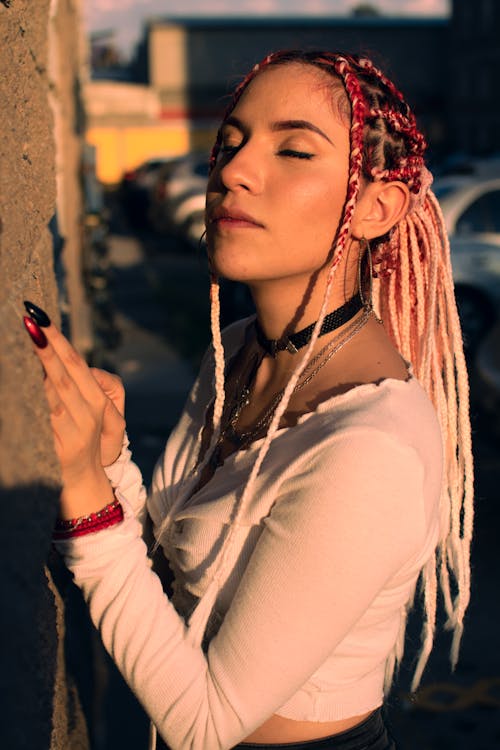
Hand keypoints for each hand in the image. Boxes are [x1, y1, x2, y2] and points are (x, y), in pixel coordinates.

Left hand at [23, 309, 125, 513]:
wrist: (83, 482)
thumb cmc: (80, 438)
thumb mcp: (87, 410)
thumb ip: (72, 384)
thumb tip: (47, 352)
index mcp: (97, 401)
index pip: (76, 364)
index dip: (59, 341)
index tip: (40, 318)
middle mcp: (88, 414)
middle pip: (63, 375)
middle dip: (46, 348)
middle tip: (30, 322)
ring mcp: (73, 432)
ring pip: (51, 396)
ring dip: (36, 371)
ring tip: (23, 345)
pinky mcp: (58, 449)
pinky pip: (40, 422)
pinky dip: (30, 404)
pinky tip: (16, 388)